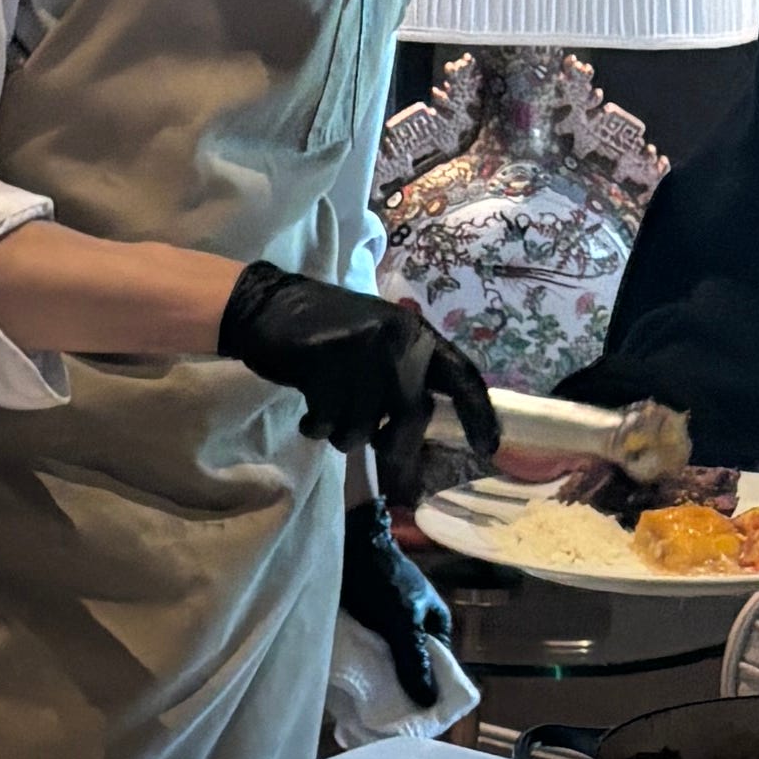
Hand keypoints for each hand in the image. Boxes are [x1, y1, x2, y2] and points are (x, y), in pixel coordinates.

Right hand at [211, 266, 503, 500]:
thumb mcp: (378, 348)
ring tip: (329, 412)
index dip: (478, 414)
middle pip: (412, 415)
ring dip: (343, 433)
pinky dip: (316, 427)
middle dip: (392, 443)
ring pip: (363, 427)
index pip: (461, 377)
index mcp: (416, 334)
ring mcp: (360, 351)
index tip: (489, 448)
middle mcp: (396, 341)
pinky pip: (328, 422)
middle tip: (374, 446)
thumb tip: (417, 452)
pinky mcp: (323, 363)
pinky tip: (309, 412)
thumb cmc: (329, 334)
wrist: (269, 307)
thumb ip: (403, 386)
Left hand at [336, 495, 460, 712]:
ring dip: (378, 675)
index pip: (439, 664)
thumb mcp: (402, 622)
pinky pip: (367, 648)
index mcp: (436, 621)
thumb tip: (428, 701)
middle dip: (401, 684)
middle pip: (412, 663)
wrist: (347, 541)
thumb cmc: (382, 578)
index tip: (414, 714)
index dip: (430, 688)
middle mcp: (416, 622)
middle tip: (386, 713)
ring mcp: (389, 621)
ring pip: (388, 658)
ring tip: (366, 703)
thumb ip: (414, 659)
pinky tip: (350, 680)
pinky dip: (360, 662)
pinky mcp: (365, 620)